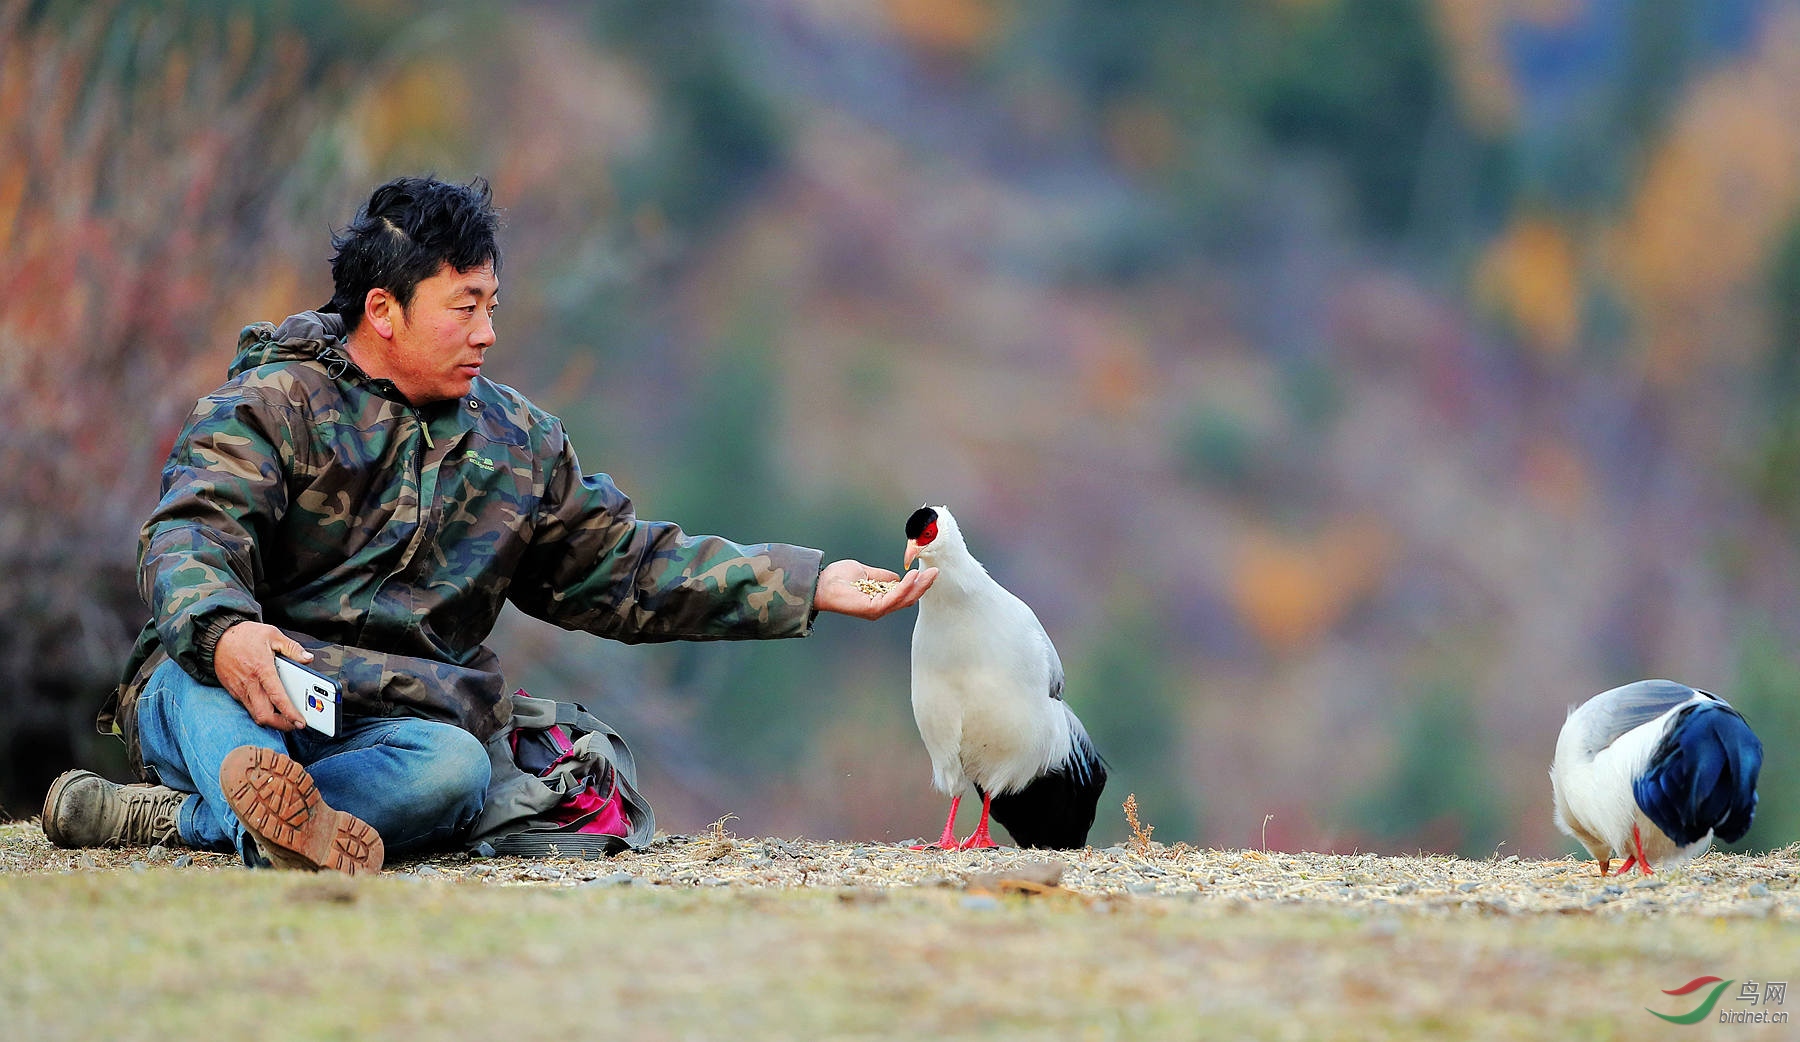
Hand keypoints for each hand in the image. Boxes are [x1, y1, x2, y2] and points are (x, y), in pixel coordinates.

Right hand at [213, 621, 311, 730]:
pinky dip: (260, 711)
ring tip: (285, 718)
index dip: (290, 713)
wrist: (216, 637)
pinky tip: (270, 707)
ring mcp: (239, 689)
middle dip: (281, 724)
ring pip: (255, 714)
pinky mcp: (233, 691)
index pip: (277, 697)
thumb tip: (307, 658)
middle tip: (294, 724)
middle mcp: (249, 682)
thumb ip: (292, 648)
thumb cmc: (244, 635)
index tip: (300, 722)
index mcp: (262, 669)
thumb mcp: (272, 634)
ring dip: (271, 720)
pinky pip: (247, 707)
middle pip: (264, 714)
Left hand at [813, 559, 937, 619]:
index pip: (904, 594)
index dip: (918, 584)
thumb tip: (897, 576)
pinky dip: (905, 586)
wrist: (821, 583)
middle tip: (936, 572)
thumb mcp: (866, 573)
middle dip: (923, 586)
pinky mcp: (873, 609)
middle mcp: (880, 607)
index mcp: (880, 599)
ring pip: (904, 599)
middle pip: (908, 599)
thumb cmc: (839, 578)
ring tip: (929, 573)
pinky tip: (913, 576)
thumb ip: (882, 576)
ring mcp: (877, 610)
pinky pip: (894, 597)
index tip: (929, 571)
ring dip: (919, 586)